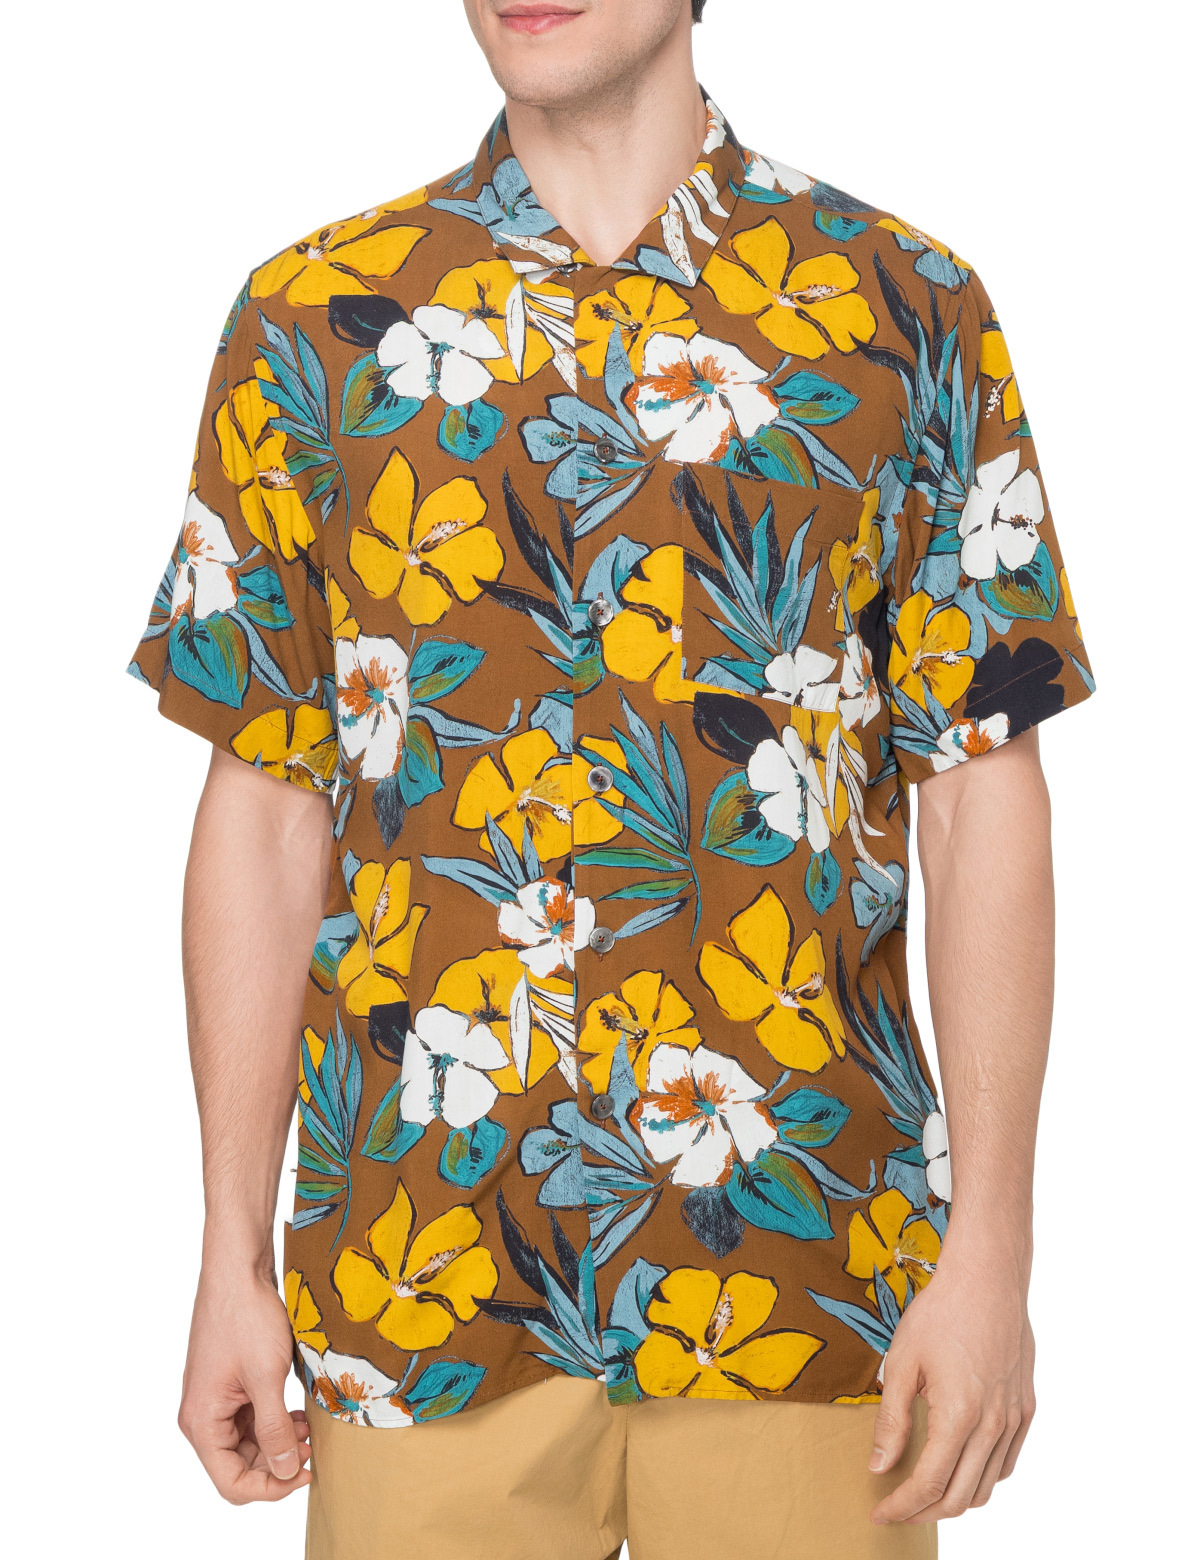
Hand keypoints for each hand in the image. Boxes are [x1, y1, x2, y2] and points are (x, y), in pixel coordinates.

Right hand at [178, 1264, 311, 1503]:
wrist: (237, 1270)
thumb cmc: (246, 1318)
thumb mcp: (266, 1378)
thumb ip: (275, 1429)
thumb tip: (287, 1470)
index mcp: (202, 1422)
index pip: (231, 1482)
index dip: (271, 1486)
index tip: (306, 1473)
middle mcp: (203, 1417)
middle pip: (239, 1465)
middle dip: (279, 1462)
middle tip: (314, 1448)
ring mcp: (216, 1399)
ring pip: (248, 1443)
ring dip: (280, 1441)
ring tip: (310, 1427)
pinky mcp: (230, 1384)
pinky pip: (251, 1418)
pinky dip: (275, 1420)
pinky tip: (299, 1411)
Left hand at [867, 1253, 1035, 1523]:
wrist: (987, 1278)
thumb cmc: (940, 1313)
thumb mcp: (902, 1363)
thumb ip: (891, 1421)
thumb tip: (879, 1467)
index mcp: (959, 1415)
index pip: (930, 1484)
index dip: (902, 1506)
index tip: (880, 1513)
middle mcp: (993, 1425)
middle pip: (960, 1496)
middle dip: (924, 1512)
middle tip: (897, 1509)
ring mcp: (1014, 1418)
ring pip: (988, 1486)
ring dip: (954, 1499)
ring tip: (924, 1492)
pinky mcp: (1026, 1407)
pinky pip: (1006, 1462)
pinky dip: (982, 1477)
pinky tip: (959, 1466)